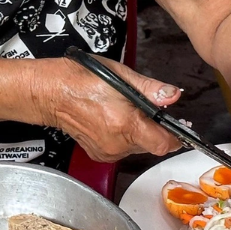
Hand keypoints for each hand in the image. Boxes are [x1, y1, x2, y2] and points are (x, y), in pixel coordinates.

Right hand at [35, 56, 182, 161]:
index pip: (163, 144)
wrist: (51, 92)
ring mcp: (107, 151)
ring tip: (125, 111)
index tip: (180, 128)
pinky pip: (123, 149)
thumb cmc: (81, 79)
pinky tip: (114, 120)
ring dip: (139, 132)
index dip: (175, 137)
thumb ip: (151, 89)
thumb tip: (173, 96)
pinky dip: (124, 136)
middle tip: (147, 109)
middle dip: (155, 128)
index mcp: (126, 123)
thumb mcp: (120, 75)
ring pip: (138, 146)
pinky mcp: (99, 154)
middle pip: (151, 144)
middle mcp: (117, 143)